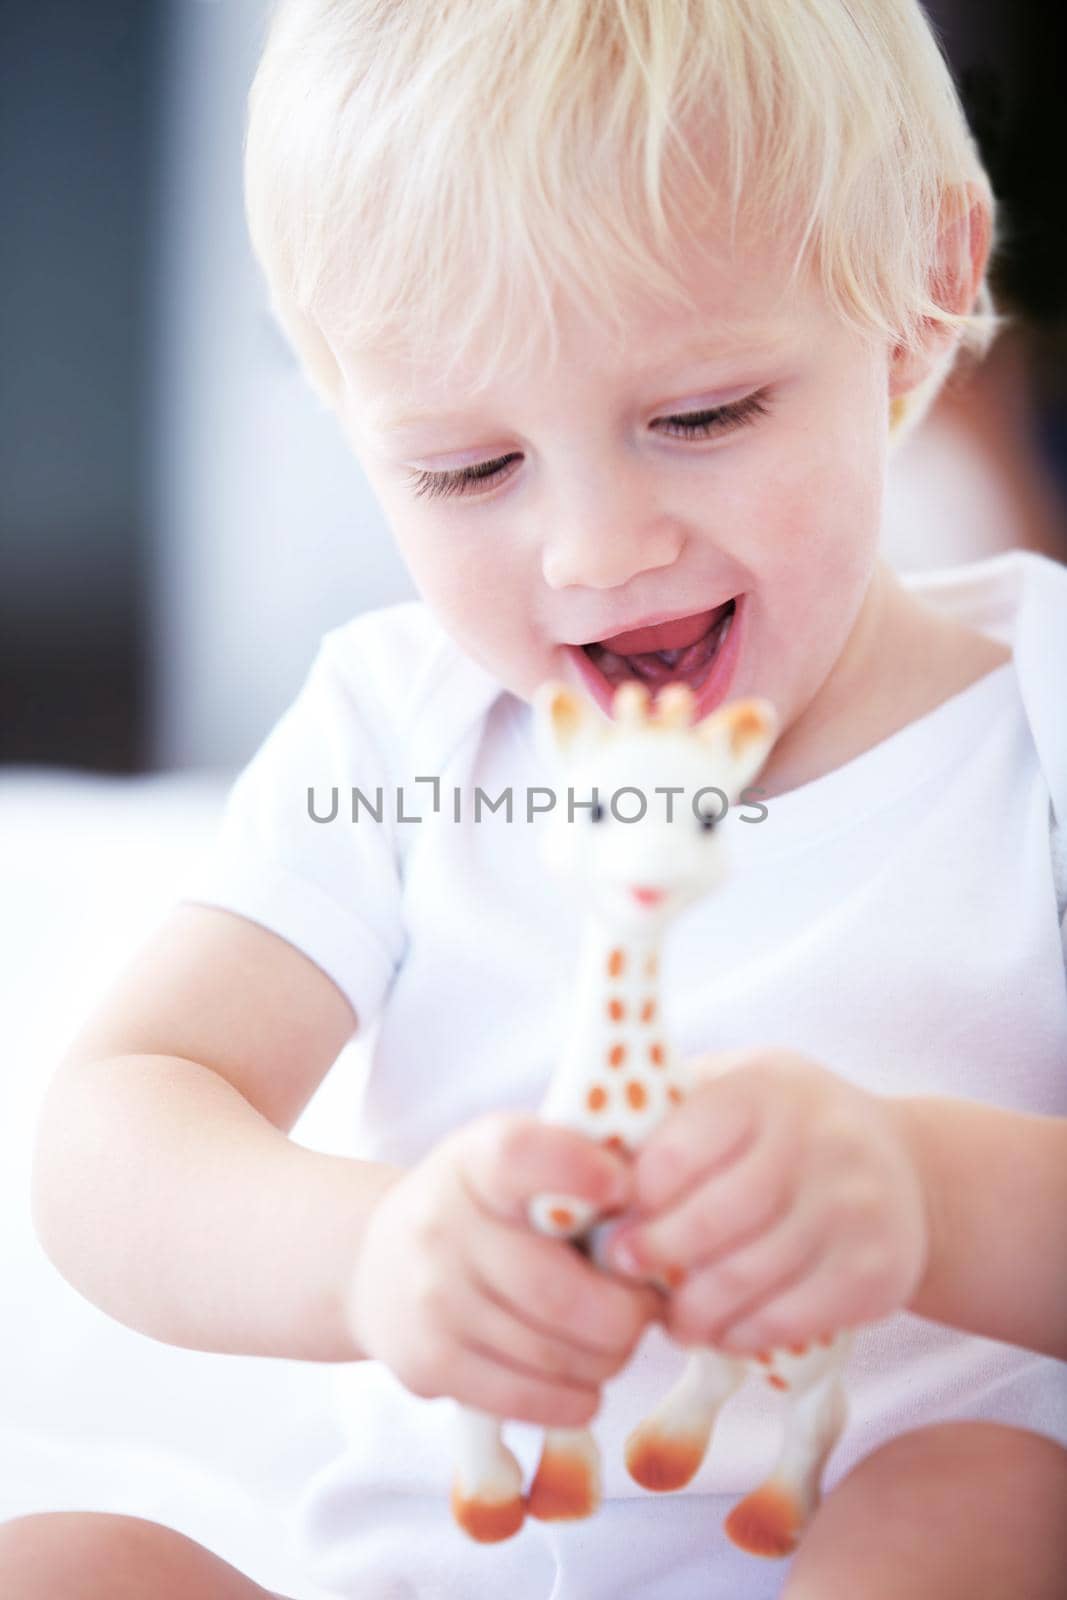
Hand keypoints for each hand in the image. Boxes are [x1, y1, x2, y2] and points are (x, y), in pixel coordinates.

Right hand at [345, 1112, 662, 1426]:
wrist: (376, 1261)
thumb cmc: (479, 1206)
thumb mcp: (512, 1161)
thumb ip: (576, 1167)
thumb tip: (665, 1203)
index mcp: (473, 1161)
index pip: (518, 1155)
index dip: (578, 1171)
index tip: (624, 1186)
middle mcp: (442, 1227)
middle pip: (561, 1293)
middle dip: (629, 1311)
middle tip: (648, 1304)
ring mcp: (431, 1302)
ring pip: (557, 1356)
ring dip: (611, 1356)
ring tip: (616, 1337)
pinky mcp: (428, 1366)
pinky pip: (533, 1400)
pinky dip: (579, 1397)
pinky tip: (584, 1377)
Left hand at [605, 1049, 928, 1352]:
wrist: (907, 1171)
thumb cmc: (783, 1132)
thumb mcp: (733, 1093)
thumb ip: (666, 1118)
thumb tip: (575, 1167)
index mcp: (763, 1087)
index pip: (678, 1150)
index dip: (635, 1196)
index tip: (608, 1221)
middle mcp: (818, 1138)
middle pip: (714, 1218)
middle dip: (658, 1255)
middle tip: (624, 1274)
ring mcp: (854, 1205)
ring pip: (749, 1276)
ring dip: (695, 1309)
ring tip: (671, 1317)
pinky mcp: (876, 1270)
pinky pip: (789, 1317)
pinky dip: (742, 1333)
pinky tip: (721, 1331)